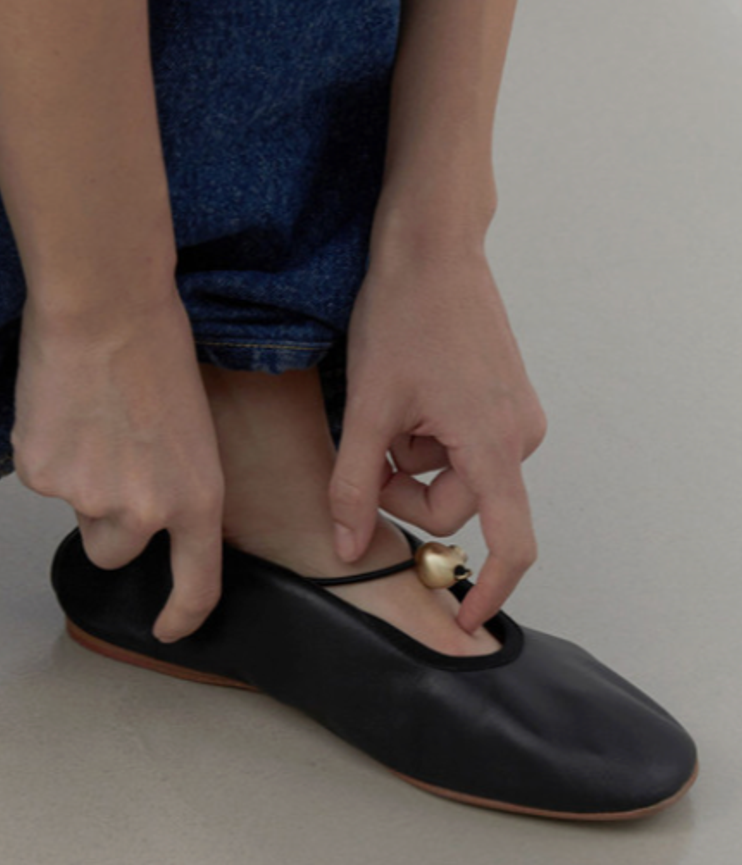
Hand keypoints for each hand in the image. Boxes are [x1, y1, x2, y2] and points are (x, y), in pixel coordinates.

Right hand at [11, 284, 224, 640]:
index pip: (196, 582)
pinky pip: (38, 474)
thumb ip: (170, 479)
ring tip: (88, 415)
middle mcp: (144, 512)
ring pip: (73, 509)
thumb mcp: (191, 426)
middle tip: (109, 458)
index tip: (169, 628)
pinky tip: (61, 402)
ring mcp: (87, 498)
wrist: (104, 306)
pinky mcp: (40, 474)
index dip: (182, 615)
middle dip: (106, 521)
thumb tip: (139, 501)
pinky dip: (45, 447)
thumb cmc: (156, 344)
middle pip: (113, 553)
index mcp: (196, 498)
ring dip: (75, 480)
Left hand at [328, 247, 546, 631]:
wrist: (432, 246)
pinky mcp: (506, 398)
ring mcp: (516, 414)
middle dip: (404, 490)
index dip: (490, 588)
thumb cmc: (402, 314)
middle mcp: (519, 435)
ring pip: (454, 473)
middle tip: (365, 448)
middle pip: (456, 505)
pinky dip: (428, 435)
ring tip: (388, 403)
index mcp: (493, 444)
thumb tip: (345, 547)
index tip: (464, 618)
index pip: (511, 542)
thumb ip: (352, 483)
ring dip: (413, 457)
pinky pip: (463, 443)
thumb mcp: (366, 405)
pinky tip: (408, 392)